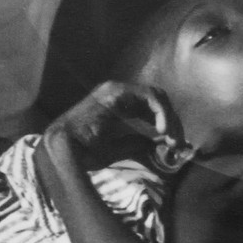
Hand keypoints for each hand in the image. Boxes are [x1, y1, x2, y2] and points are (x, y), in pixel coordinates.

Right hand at [43, 81, 186, 167]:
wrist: (63, 151)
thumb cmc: (84, 152)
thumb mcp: (118, 148)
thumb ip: (137, 142)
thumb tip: (157, 143)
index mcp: (117, 105)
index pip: (150, 107)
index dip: (166, 123)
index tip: (175, 144)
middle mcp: (118, 93)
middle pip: (156, 100)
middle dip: (172, 121)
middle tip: (179, 143)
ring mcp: (117, 89)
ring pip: (156, 96)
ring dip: (169, 117)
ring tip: (172, 139)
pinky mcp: (117, 92)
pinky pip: (149, 97)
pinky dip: (160, 112)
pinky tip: (162, 130)